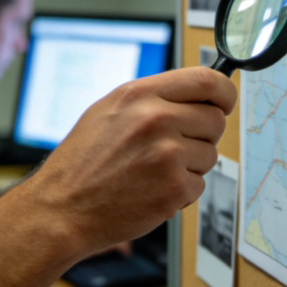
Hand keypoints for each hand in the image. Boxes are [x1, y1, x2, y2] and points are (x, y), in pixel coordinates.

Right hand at [27, 66, 235, 258]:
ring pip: (209, 155)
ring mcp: (168, 154)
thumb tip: (194, 95)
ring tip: (150, 170)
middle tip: (172, 147)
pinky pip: (199, 185)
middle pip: (215, 120)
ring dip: (189, 166)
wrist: (62, 206)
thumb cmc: (82, 161)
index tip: (223, 103)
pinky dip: (180, 191)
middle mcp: (157, 119)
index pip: (206, 80)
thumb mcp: (109, 110)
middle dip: (201, 135)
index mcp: (140, 94)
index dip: (223, 92)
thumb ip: (151, 99)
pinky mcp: (174, 188)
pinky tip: (150, 189)